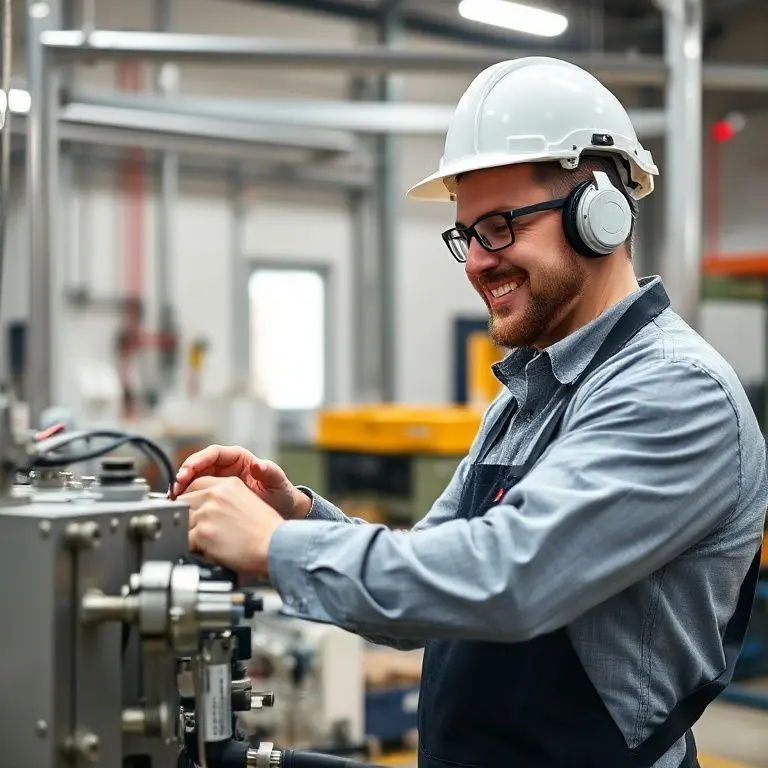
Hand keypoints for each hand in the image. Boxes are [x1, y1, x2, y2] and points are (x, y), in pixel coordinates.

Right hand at [171, 445, 310, 519]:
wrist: (282, 512)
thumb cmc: (280, 492)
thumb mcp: (277, 481)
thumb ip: (268, 471)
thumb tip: (258, 464)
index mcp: (238, 458)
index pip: (213, 453)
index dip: (197, 461)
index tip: (187, 471)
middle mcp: (225, 468)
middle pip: (198, 465)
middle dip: (185, 475)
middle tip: (176, 488)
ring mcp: (218, 482)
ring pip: (194, 480)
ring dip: (182, 488)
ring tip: (175, 499)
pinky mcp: (215, 497)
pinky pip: (197, 495)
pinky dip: (188, 500)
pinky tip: (182, 508)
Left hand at [182, 476, 283, 576]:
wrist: (274, 545)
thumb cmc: (265, 530)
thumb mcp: (247, 501)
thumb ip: (223, 499)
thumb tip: (202, 507)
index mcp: (227, 484)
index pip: (194, 484)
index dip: (191, 499)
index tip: (191, 510)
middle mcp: (215, 494)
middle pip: (183, 500)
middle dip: (185, 516)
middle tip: (197, 529)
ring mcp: (207, 512)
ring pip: (180, 520)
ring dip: (187, 532)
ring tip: (204, 542)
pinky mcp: (202, 532)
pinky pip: (183, 540)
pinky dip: (191, 548)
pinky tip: (205, 551)